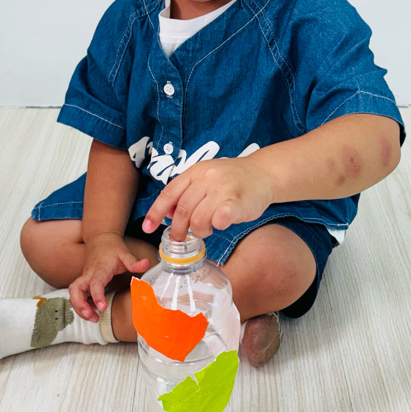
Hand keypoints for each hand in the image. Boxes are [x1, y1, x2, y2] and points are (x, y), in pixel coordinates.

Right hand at [69, 232, 151, 320]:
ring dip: (79, 308)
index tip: (102, 307)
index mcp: (100, 269)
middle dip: (79, 305)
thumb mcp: (125, 254)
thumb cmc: (113, 249)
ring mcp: (84, 278)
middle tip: (91, 316)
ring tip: (93, 318)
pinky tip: (93, 311)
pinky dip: (82, 305)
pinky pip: (77, 295)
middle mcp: (88, 274)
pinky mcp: (83, 282)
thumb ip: (135, 262)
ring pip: (74, 294)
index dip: (97, 296)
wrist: (101, 239)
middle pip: (75, 290)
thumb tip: (148, 263)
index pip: (95, 283)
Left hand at [142, 157, 273, 240]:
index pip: (169, 193)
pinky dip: (217, 225)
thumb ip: (186, 193)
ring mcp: (223, 188)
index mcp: (195, 172)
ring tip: (206, 230)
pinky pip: (221, 218)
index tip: (147, 229)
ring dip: (199, 230)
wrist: (263, 173)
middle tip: (179, 239)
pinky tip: (220, 225)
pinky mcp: (238, 200)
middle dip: (178, 229)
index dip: (156, 212)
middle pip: (182, 209)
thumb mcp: (205, 179)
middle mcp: (207, 177)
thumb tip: (166, 214)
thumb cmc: (232, 180)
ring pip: (199, 218)